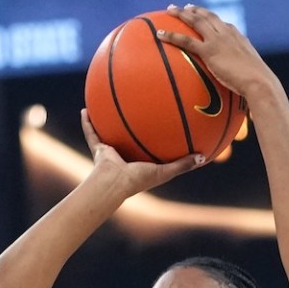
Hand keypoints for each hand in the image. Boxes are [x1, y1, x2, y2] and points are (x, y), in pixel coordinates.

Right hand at [78, 108, 202, 199]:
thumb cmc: (139, 180)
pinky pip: (91, 132)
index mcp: (139, 162)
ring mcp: (110, 151)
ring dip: (106, 121)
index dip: (153, 140)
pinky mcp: (98, 149)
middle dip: (129, 126)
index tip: (159, 127)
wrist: (114, 183)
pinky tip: (85, 109)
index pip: (147, 148)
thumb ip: (183, 164)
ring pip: (107, 132)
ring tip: (106, 104)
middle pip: (127, 137)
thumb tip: (203, 157)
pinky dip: (87, 122)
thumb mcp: (164, 171)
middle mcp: (124, 156)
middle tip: (134, 109)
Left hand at [154, 4, 274, 109]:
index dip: (208, 16)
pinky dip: (171, 35)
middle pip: (206, 16)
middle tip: (182, 7)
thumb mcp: (251, 73)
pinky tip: (159, 34)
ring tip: (169, 10)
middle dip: (193, 9)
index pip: (220, 22)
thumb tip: (241, 84)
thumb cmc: (259, 84)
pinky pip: (185, 40)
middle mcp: (226, 33)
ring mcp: (217, 40)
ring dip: (180, 14)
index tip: (200, 12)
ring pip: (195, 21)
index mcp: (237, 36)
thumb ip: (242, 73)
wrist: (259, 81)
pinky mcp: (209, 51)